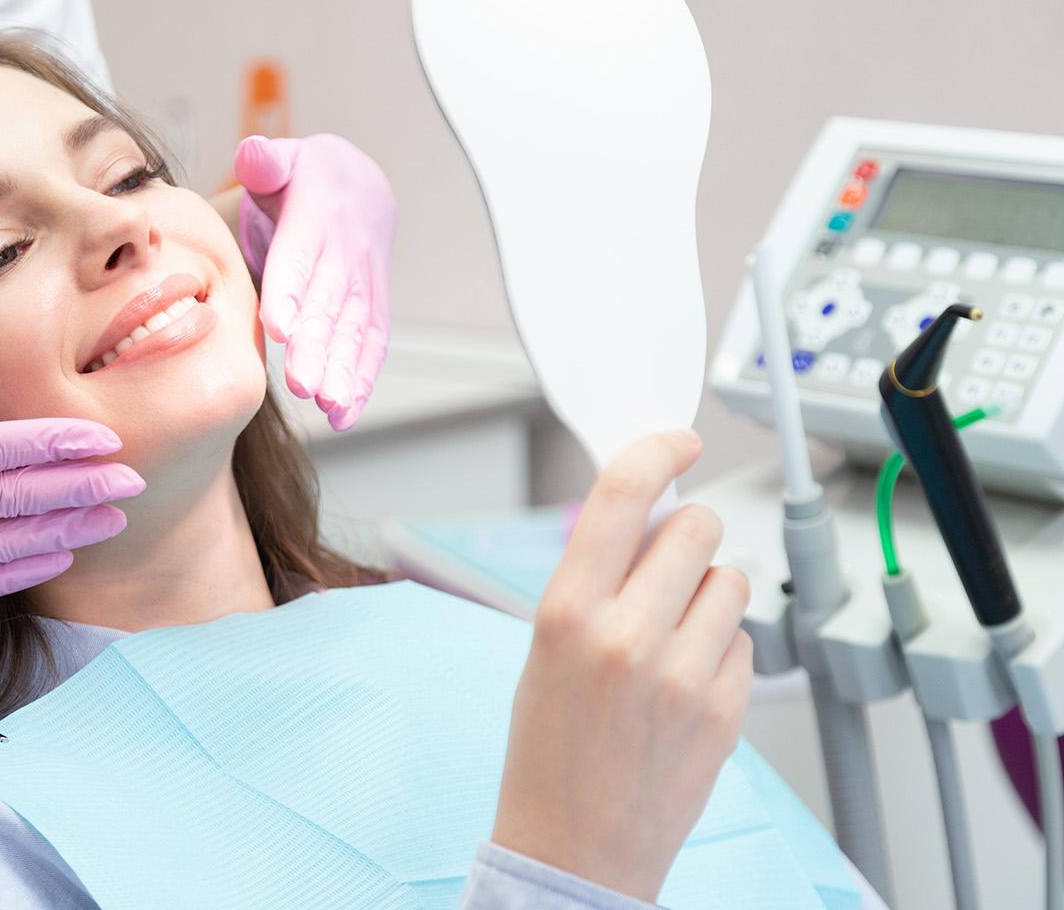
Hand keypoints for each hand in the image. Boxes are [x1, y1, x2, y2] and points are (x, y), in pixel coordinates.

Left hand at [235, 133, 394, 431]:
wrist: (360, 185)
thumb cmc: (305, 179)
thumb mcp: (284, 158)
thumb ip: (266, 160)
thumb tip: (253, 155)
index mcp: (318, 217)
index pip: (301, 256)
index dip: (291, 290)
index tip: (278, 327)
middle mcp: (346, 253)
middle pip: (331, 303)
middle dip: (318, 345)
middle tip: (300, 383)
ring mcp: (365, 283)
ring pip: (354, 330)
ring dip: (343, 371)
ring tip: (327, 406)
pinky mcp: (373, 307)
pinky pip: (371, 345)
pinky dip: (362, 381)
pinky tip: (343, 415)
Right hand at [491, 431, 751, 901]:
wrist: (572, 850)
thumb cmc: (547, 751)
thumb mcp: (544, 648)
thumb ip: (593, 578)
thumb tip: (646, 512)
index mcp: (566, 613)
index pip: (623, 496)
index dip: (657, 451)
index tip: (679, 439)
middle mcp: (626, 636)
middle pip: (694, 527)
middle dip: (686, 534)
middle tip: (667, 565)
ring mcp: (683, 675)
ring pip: (730, 579)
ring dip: (707, 592)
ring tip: (673, 638)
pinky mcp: (725, 710)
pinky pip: (744, 639)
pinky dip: (722, 649)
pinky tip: (687, 683)